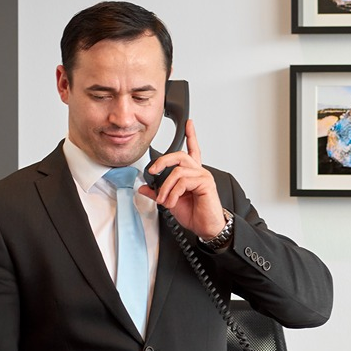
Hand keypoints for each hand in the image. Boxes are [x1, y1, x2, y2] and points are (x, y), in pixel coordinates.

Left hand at [139, 119, 228, 239]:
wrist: (206, 227)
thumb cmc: (194, 214)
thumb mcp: (170, 202)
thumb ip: (158, 192)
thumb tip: (144, 188)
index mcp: (192, 174)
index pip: (193, 150)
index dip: (191, 135)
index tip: (189, 123)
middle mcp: (198, 172)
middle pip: (180, 155)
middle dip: (163, 161)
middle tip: (153, 171)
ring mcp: (203, 177)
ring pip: (178, 171)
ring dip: (166, 187)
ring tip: (165, 200)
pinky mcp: (205, 183)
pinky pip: (183, 182)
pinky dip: (173, 193)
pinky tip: (173, 202)